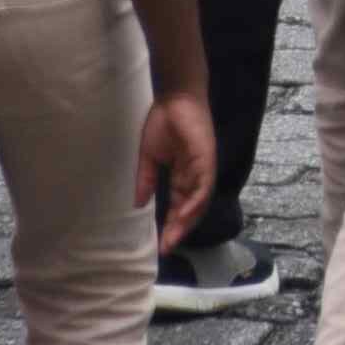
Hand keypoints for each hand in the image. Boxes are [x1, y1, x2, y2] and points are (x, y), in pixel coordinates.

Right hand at [140, 89, 216, 247]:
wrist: (174, 97)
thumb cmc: (163, 122)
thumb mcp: (149, 156)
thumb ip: (146, 180)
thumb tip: (137, 204)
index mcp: (182, 175)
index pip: (179, 206)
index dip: (171, 226)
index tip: (161, 245)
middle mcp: (195, 175)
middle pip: (191, 209)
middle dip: (179, 229)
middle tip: (167, 248)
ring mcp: (202, 167)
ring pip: (199, 201)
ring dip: (187, 221)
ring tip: (173, 237)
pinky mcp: (206, 158)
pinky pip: (203, 184)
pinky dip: (195, 201)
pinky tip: (185, 214)